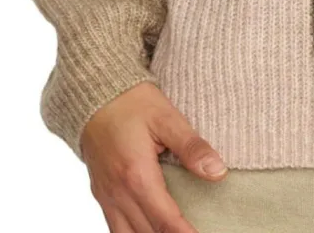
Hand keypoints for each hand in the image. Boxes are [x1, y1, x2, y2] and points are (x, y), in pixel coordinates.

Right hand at [81, 81, 227, 232]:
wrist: (94, 94)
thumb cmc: (133, 102)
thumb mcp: (167, 118)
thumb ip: (192, 147)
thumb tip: (218, 172)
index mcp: (136, 175)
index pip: (166, 220)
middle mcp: (118, 193)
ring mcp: (106, 196)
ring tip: (176, 232)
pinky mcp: (101, 193)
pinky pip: (114, 227)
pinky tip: (150, 230)